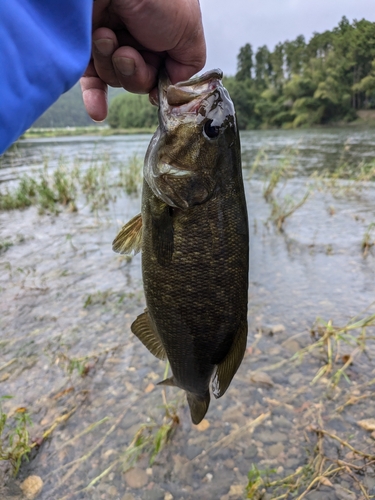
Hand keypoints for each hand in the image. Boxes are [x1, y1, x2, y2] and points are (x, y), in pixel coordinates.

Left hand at [80, 0, 205, 120]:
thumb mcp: (188, 30)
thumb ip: (189, 64)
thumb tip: (172, 88)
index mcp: (164, 31)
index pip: (164, 73)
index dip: (161, 82)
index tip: (159, 84)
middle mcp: (138, 35)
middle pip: (140, 79)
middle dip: (135, 73)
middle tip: (127, 52)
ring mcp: (110, 40)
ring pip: (116, 78)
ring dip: (112, 64)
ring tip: (105, 35)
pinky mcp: (84, 45)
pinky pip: (91, 80)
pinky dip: (95, 98)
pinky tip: (98, 113)